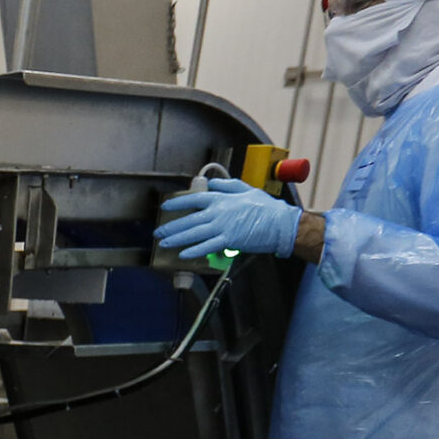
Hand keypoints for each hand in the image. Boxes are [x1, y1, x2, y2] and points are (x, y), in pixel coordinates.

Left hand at [156, 175, 302, 259]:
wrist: (281, 223)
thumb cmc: (266, 207)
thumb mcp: (246, 189)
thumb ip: (227, 186)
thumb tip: (211, 183)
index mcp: (222, 199)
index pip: (194, 199)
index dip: (178, 203)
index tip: (165, 206)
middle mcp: (219, 212)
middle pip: (189, 220)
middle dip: (171, 227)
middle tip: (158, 233)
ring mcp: (223, 227)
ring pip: (194, 234)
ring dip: (177, 239)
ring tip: (164, 244)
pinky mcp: (229, 240)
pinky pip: (207, 247)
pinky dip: (194, 251)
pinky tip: (183, 254)